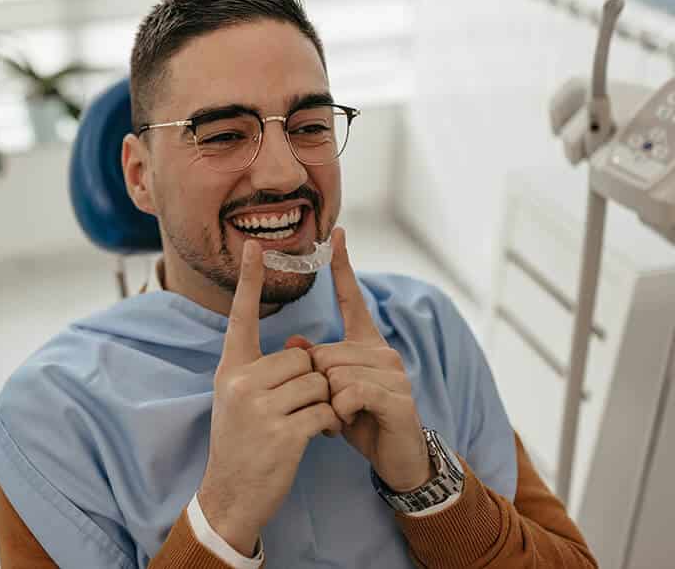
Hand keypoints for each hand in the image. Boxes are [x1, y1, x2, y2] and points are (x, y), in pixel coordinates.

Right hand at [198, 240, 341, 555]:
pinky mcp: (282, 431)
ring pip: (317, 382)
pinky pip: (324, 409)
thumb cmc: (240, 444)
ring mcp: (259, 407)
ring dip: (325, 404)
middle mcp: (240, 382)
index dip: (249, 280)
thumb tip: (300, 347)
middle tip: (306, 407)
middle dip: (314, 382)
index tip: (255, 246)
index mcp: (230, 369)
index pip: (241, 316)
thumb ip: (264, 370)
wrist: (230, 495)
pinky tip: (321, 436)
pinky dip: (331, 423)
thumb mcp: (239, 400)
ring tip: (312, 424)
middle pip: (301, 357)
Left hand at [287, 228, 431, 492]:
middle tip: (333, 408)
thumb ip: (315, 366)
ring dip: (330, 403)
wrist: (398, 459)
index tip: (338, 233)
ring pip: (334, 374)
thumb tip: (294, 343)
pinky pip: (349, 394)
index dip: (343, 267)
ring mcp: (394, 372)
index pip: (352, 298)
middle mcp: (383, 351)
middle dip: (319, 386)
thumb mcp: (332, 392)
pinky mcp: (398, 397)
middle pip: (324, 353)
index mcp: (367, 343)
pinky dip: (341, 412)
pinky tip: (351, 423)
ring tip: (344, 418)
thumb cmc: (362, 422)